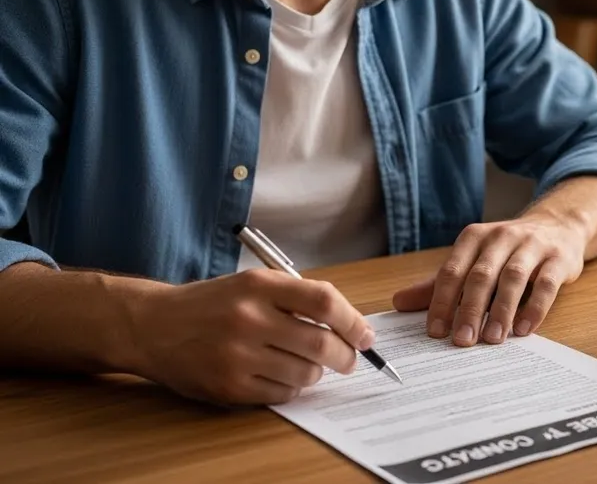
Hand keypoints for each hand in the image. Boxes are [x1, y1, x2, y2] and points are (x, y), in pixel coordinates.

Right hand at [127, 269, 374, 405]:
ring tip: (308, 364)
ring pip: (305, 373)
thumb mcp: (251, 283)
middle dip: (345, 356)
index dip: (353, 321)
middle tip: (349, 359)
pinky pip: (282, 394)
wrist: (151, 326)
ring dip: (317, 373)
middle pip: (321, 343)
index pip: (324, 302)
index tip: (366, 335)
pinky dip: (292, 387)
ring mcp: (237, 355)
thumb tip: (348, 326)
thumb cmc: (211, 304)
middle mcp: (248, 318)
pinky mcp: (228, 386)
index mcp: (259, 285)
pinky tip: (281, 375)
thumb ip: (296, 298)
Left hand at [391, 214, 586, 345]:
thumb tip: (399, 302)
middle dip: (470, 310)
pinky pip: (546, 283)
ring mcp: (532, 246)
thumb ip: (440, 283)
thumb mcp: (473, 261)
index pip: (453, 271)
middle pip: (481, 275)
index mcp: (474, 237)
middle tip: (462, 341)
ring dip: (501, 310)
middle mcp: (501, 237)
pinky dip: (535, 307)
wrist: (558, 226)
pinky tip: (524, 329)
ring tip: (493, 339)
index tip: (436, 332)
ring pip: (513, 278)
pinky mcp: (558, 258)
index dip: (442, 301)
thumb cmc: (508, 251)